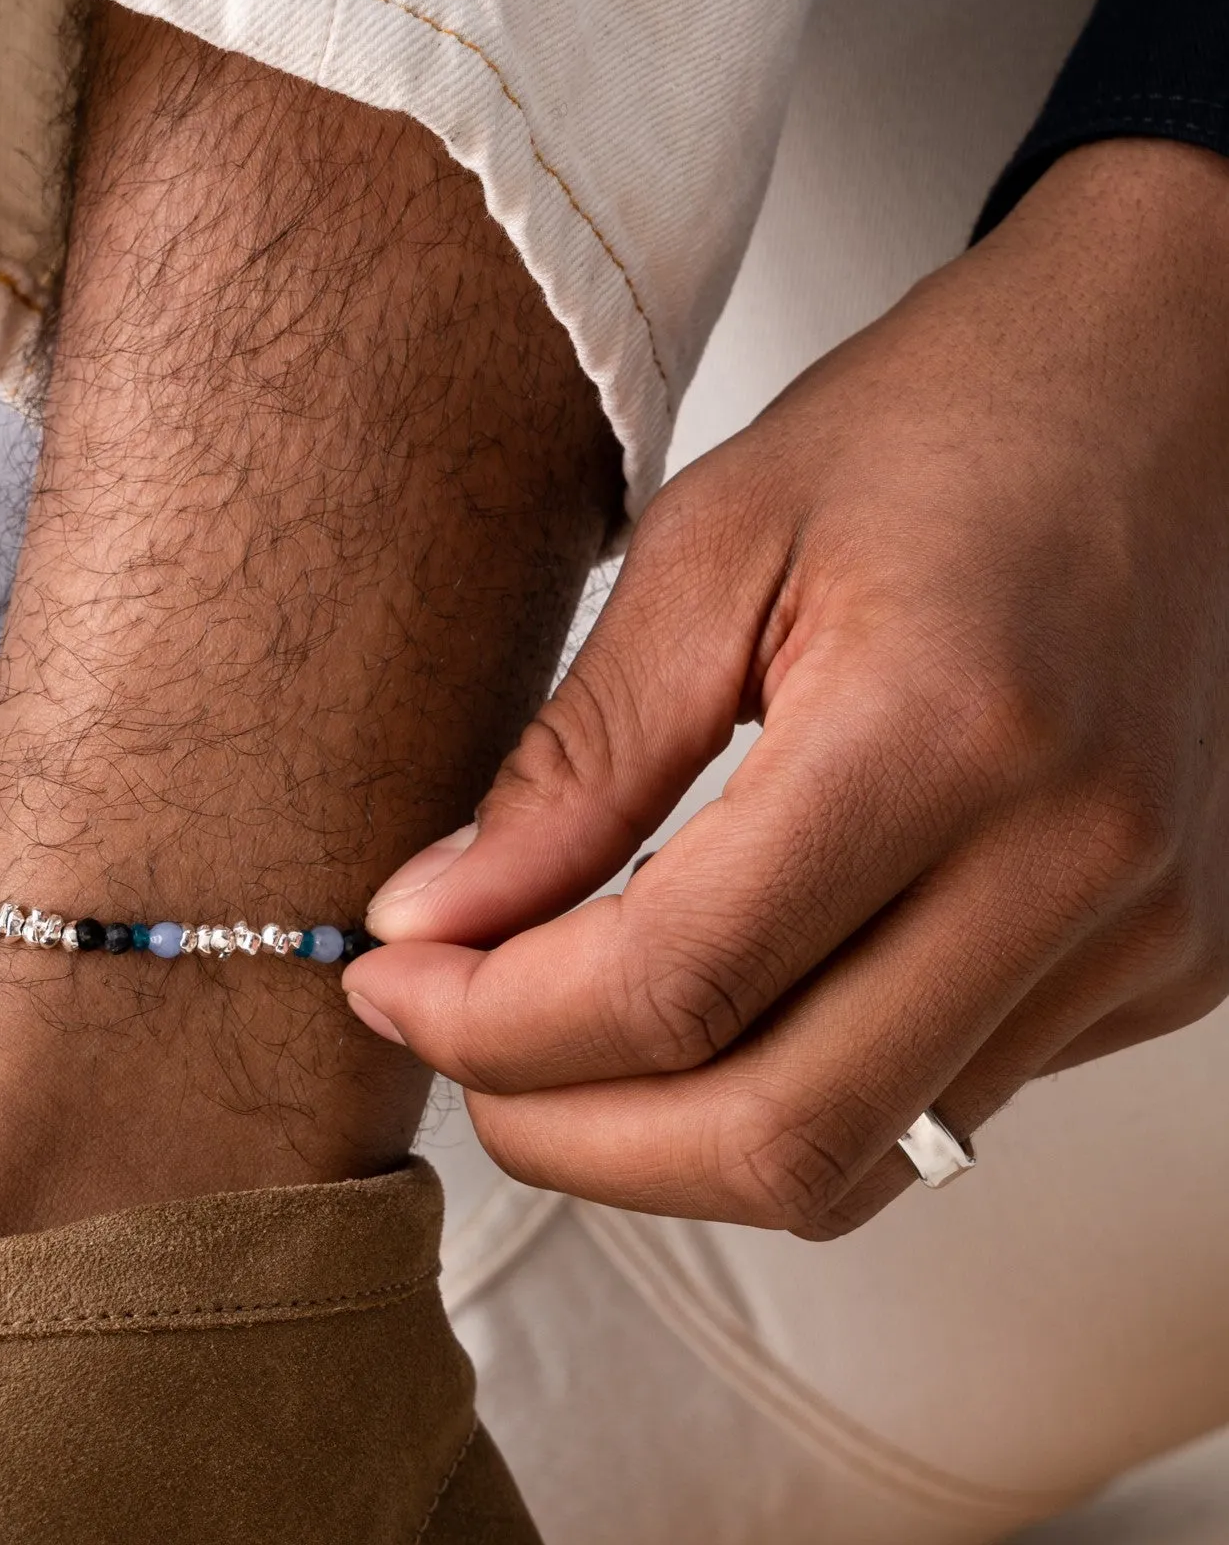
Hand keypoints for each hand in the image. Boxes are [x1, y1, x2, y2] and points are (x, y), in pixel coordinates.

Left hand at [346, 139, 1228, 1237]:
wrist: (1183, 381)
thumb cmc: (954, 422)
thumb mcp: (713, 543)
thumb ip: (574, 761)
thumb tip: (434, 920)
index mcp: (945, 731)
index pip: (676, 988)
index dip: (494, 1024)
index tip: (396, 983)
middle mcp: (1071, 865)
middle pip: (772, 1138)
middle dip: (567, 1134)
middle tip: (459, 1048)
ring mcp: (1137, 938)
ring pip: (856, 1163)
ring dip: (666, 1141)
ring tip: (561, 1034)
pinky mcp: (1159, 971)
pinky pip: (934, 1112)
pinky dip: (786, 1094)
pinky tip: (713, 1003)